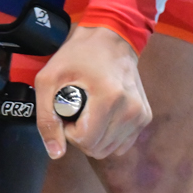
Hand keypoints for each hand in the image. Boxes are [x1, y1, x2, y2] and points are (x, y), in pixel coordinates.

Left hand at [33, 25, 150, 160]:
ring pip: (109, 150)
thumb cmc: (77, 56)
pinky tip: (103, 114)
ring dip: (94, 136)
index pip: (85, 141)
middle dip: (81, 135)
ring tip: (90, 110)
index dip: (69, 131)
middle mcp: (130, 109)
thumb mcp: (49, 80)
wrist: (110, 39)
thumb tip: (56, 153)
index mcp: (109, 97)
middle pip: (97, 149)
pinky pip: (121, 144)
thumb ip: (47, 118)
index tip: (68, 111)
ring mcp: (140, 114)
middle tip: (78, 109)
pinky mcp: (145, 117)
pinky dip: (108, 135)